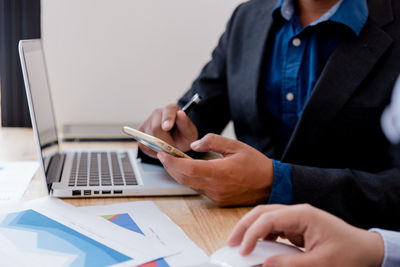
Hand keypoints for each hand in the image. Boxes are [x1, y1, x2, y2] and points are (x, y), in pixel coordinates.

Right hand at [139, 104, 197, 156]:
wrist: (176, 141)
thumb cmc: (183, 136)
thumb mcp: (190, 132)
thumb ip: (186, 124)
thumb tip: (180, 114)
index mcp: (171, 109)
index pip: (167, 113)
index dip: (167, 120)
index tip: (167, 127)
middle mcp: (158, 113)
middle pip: (156, 128)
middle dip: (164, 142)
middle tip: (172, 150)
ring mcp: (147, 122)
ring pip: (148, 137)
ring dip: (158, 147)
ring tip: (167, 150)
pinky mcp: (141, 133)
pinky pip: (143, 144)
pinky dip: (152, 151)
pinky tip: (160, 150)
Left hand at [157, 134, 273, 205]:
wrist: (271, 184)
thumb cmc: (256, 164)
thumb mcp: (235, 145)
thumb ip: (212, 141)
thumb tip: (194, 145)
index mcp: (219, 172)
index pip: (187, 168)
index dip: (171, 162)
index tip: (162, 153)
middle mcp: (215, 187)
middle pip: (184, 179)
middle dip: (170, 167)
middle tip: (164, 155)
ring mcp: (216, 196)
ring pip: (190, 185)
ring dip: (179, 173)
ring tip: (173, 160)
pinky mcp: (218, 200)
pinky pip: (199, 189)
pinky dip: (191, 179)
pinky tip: (190, 170)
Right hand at [227, 204, 383, 266]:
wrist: (366, 250)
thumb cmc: (349, 253)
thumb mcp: (320, 263)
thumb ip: (290, 264)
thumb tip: (264, 264)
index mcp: (303, 215)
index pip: (268, 218)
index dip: (252, 234)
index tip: (242, 251)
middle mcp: (297, 212)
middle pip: (262, 212)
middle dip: (244, 226)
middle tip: (231, 243)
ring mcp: (297, 217)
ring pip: (266, 217)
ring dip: (251, 228)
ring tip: (240, 244)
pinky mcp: (297, 225)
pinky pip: (274, 225)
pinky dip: (262, 233)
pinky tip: (257, 244)